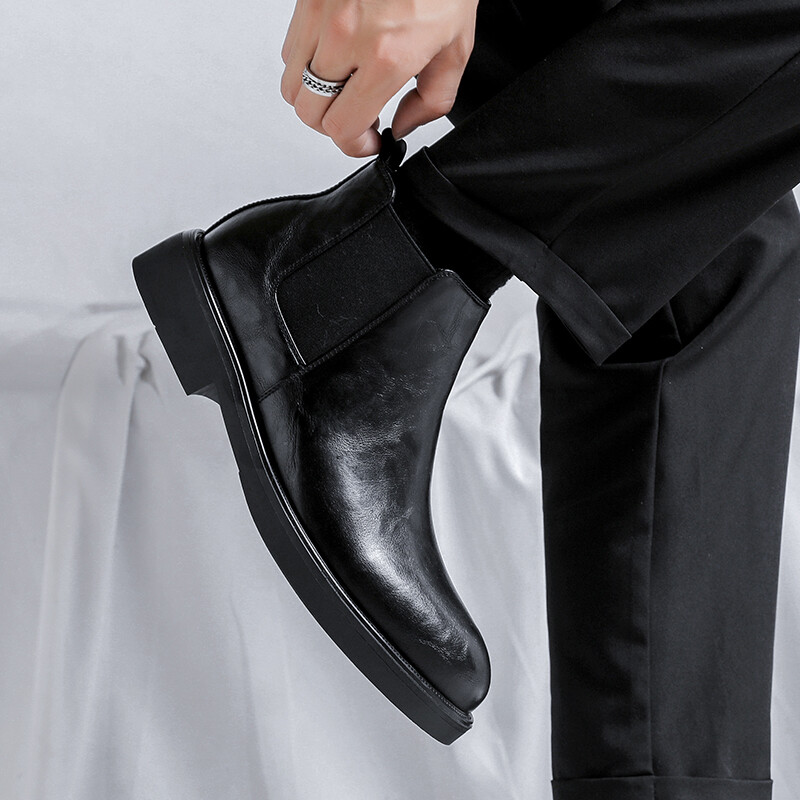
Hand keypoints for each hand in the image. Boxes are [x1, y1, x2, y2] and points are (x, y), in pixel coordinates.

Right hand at [280, 0, 477, 156]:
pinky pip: (289, 49)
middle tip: (358, 119)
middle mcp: (346, 37)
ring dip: (315, 97)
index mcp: (386, 57)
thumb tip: (403, 125)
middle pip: (308, 112)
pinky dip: (306, 65)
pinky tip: (335, 59)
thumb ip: (432, 100)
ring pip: (292, 84)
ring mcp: (321, 13)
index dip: (354, 145)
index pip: (341, 127)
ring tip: (344, 90)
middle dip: (333, 126)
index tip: (369, 140)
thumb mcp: (456, 47)